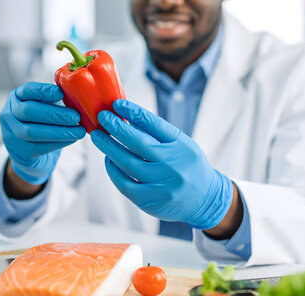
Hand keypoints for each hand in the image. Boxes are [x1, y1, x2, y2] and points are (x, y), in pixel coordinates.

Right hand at [0, 82, 85, 184]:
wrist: (30, 152)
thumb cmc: (42, 122)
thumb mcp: (46, 106)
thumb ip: (55, 98)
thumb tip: (76, 91)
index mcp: (16, 97)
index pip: (27, 90)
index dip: (43, 91)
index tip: (61, 93)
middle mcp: (8, 114)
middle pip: (28, 111)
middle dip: (54, 114)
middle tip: (75, 116)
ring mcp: (10, 134)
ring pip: (32, 131)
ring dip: (59, 131)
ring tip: (79, 131)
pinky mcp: (19, 152)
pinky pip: (38, 147)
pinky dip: (58, 142)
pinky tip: (72, 139)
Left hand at [90, 99, 232, 228]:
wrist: (206, 199)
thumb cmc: (188, 166)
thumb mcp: (182, 144)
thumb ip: (158, 133)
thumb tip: (127, 117)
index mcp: (181, 146)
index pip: (153, 124)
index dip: (132, 112)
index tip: (116, 104)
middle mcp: (172, 165)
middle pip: (137, 143)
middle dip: (116, 128)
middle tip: (102, 117)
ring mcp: (161, 185)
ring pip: (127, 163)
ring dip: (109, 148)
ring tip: (99, 136)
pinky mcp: (150, 201)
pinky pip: (124, 184)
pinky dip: (113, 170)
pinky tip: (108, 159)